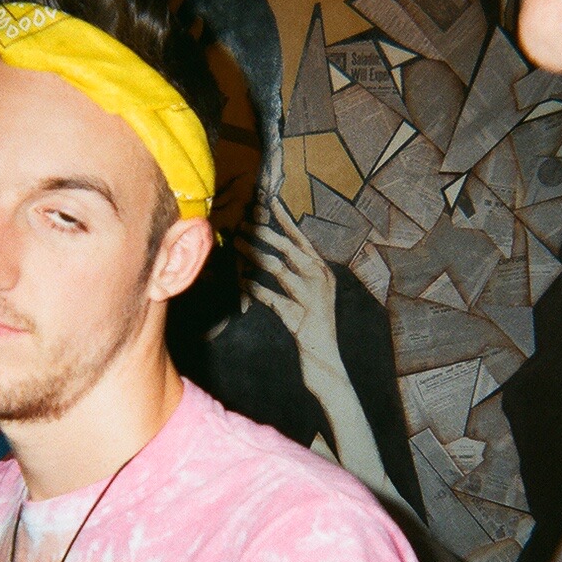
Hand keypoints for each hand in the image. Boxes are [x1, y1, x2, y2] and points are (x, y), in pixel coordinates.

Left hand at [236, 196, 344, 384]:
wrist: (326, 360)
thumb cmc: (312, 326)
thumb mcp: (308, 295)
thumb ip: (295, 274)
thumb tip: (272, 253)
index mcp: (323, 271)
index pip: (302, 239)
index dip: (284, 219)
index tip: (269, 200)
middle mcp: (320, 280)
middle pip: (289, 249)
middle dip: (264, 232)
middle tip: (243, 221)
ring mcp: (311, 299)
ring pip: (279, 269)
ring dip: (254, 254)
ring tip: (236, 243)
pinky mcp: (299, 318)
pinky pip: (271, 297)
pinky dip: (254, 288)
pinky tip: (240, 280)